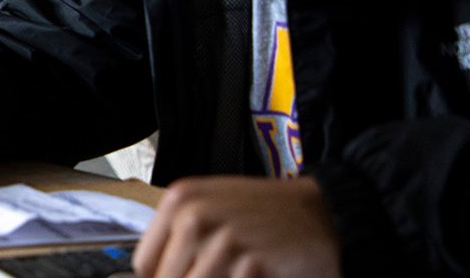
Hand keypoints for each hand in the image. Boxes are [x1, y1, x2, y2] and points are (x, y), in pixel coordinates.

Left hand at [134, 176, 339, 277]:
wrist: (325, 214)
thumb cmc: (268, 215)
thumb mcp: (213, 208)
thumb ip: (179, 239)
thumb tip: (155, 274)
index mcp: (180, 200)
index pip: (144, 264)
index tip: (182, 277)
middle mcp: (195, 216)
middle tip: (223, 273)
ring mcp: (223, 240)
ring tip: (239, 273)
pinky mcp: (250, 264)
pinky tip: (255, 275)